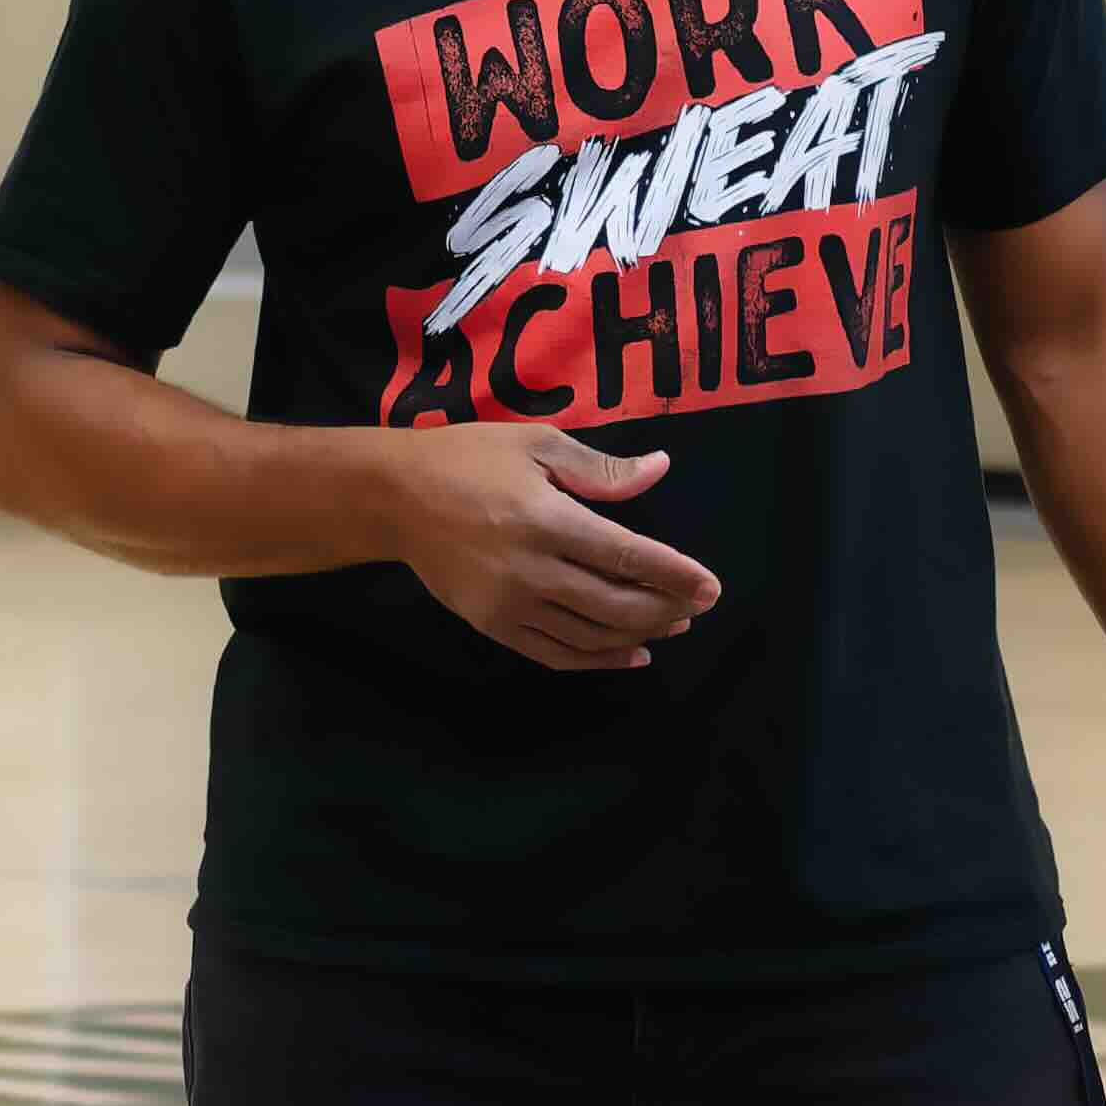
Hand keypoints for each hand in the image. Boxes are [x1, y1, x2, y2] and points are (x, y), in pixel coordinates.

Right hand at [378, 421, 718, 669]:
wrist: (395, 499)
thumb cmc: (468, 460)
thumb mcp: (536, 445)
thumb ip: (600, 468)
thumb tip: (659, 469)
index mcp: (546, 520)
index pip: (626, 556)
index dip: (674, 574)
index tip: (710, 586)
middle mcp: (531, 570)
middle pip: (615, 604)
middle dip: (665, 608)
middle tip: (697, 605)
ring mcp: (510, 605)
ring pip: (591, 635)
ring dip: (638, 634)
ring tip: (672, 624)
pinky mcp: (494, 626)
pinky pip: (556, 654)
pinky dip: (599, 660)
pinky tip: (631, 654)